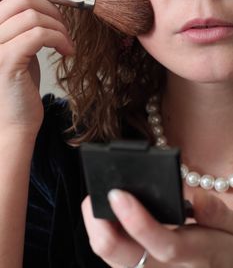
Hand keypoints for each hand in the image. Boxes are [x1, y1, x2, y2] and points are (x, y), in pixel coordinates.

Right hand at [0, 0, 73, 136]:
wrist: (16, 121)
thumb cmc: (20, 87)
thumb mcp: (21, 49)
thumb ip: (24, 26)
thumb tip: (41, 3)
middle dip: (52, 8)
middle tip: (63, 27)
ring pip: (33, 15)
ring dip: (60, 27)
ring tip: (67, 44)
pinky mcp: (6, 61)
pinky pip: (39, 34)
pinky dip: (60, 39)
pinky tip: (66, 51)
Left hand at [82, 189, 232, 267]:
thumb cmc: (226, 249)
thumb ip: (217, 215)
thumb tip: (196, 200)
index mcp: (198, 257)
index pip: (165, 245)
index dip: (138, 221)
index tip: (119, 194)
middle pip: (123, 258)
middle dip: (99, 227)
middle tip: (93, 198)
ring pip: (112, 260)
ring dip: (98, 231)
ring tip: (96, 204)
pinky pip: (116, 260)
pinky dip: (106, 238)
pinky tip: (108, 220)